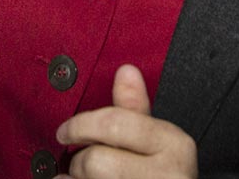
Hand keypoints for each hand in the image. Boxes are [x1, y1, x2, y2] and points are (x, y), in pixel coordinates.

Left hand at [57, 65, 196, 178]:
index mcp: (174, 145)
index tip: (64, 131)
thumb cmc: (162, 177)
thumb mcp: (157, 142)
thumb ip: (136, 109)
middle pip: (96, 161)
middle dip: (79, 163)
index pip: (114, 124)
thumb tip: (126, 70)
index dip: (80, 125)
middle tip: (78, 165)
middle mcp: (167, 176)